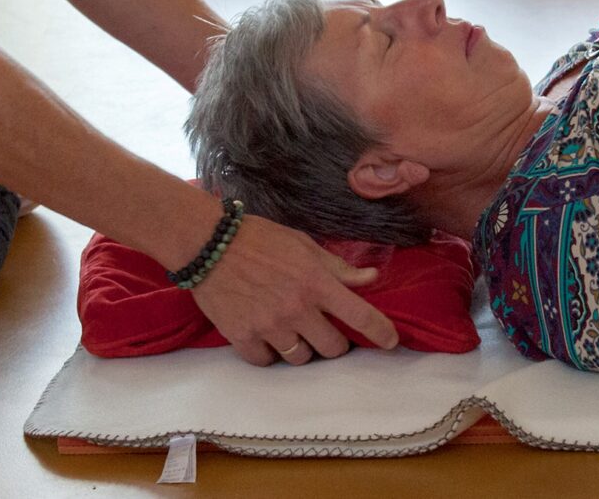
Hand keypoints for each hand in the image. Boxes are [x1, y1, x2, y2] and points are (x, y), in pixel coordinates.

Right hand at [187, 215, 399, 365]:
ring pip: (301, 358)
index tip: (391, 343)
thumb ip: (337, 267)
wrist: (207, 243)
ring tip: (290, 329)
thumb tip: (371, 278)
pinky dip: (269, 352)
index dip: (381, 333)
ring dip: (301, 348)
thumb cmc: (258, 238)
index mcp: (316, 282)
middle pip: (333, 348)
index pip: (360, 315)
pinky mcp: (243, 337)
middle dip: (334, 342)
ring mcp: (269, 326)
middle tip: (323, 329)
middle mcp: (297, 308)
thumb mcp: (303, 244)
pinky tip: (264, 335)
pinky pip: (266, 361)